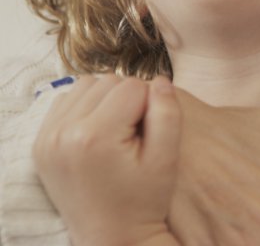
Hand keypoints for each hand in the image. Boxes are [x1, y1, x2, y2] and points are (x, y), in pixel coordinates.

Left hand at [33, 75, 180, 245]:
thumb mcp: (166, 158)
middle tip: (135, 134)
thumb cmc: (143, 200)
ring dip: (107, 99)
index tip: (150, 133)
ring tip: (117, 130)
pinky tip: (98, 132)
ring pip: (87, 85)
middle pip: (109, 81)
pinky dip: (86, 107)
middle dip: (128, 100)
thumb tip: (160, 81)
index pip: (134, 86)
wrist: (112, 235)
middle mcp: (63, 133)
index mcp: (95, 136)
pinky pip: (66, 101)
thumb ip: (168, 113)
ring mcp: (46, 138)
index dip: (151, 105)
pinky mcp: (40, 143)